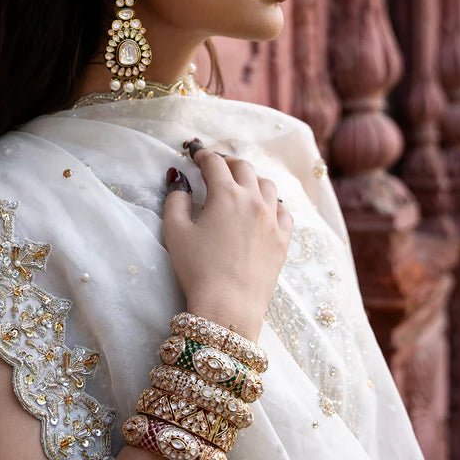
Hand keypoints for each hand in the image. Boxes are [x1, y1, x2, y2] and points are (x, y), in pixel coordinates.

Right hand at [162, 138, 293, 342]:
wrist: (228, 305)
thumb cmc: (197, 269)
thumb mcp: (175, 232)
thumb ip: (176, 200)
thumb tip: (180, 183)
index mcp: (226, 194)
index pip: (215, 163)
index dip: (202, 155)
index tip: (195, 154)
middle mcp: (254, 200)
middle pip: (244, 168)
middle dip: (228, 162)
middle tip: (216, 166)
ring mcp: (273, 219)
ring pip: (267, 185)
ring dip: (252, 179)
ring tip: (241, 185)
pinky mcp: (283, 240)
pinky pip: (284, 210)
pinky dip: (273, 203)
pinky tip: (266, 208)